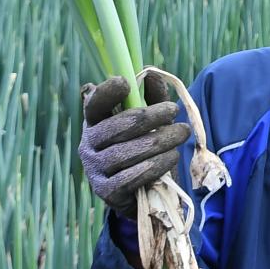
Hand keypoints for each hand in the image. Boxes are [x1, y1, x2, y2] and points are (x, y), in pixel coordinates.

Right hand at [78, 73, 188, 215]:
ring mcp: (94, 170)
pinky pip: (129, 178)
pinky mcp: (106, 192)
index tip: (125, 82)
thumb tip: (151, 74)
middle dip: (151, 116)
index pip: (93, 105)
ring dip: (160, 141)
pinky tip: (171, 157)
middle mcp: (88, 145)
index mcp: (95, 123)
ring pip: (125, 153)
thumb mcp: (151, 122)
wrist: (144, 193)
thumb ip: (152, 99)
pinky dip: (154, 166)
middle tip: (175, 110)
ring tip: (181, 133)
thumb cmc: (146, 148)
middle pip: (118, 127)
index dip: (106, 93)